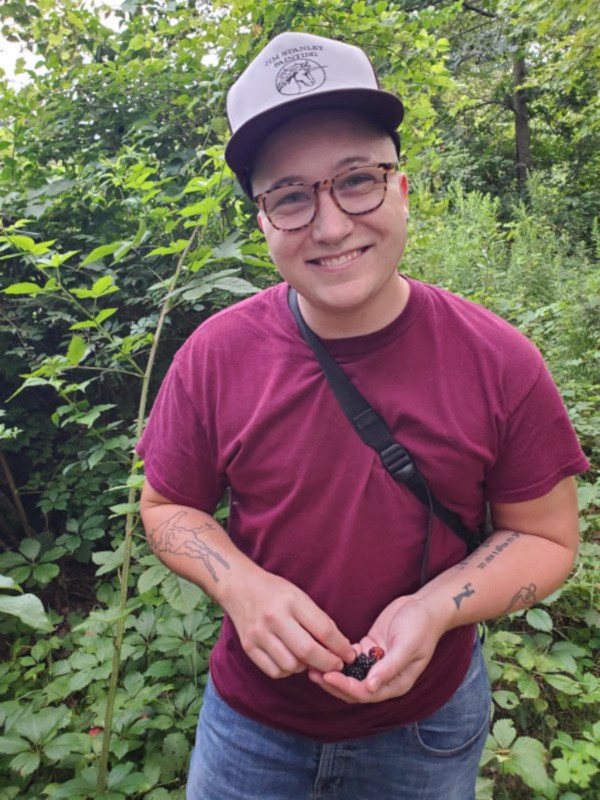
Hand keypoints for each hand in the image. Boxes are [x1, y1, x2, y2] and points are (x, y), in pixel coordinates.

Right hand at [222, 564, 354, 679]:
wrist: (239, 586)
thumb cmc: (275, 591)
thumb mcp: (299, 595)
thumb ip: (317, 619)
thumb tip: (338, 647)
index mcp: (291, 601)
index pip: (323, 629)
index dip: (340, 646)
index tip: (349, 654)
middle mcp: (274, 618)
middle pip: (308, 651)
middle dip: (328, 663)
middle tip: (337, 664)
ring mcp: (259, 634)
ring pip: (291, 665)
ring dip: (305, 667)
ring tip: (309, 659)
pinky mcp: (249, 647)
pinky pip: (275, 671)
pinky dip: (287, 671)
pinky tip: (291, 660)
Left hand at [308, 594, 447, 702]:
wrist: (425, 607)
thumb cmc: (421, 626)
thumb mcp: (408, 646)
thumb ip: (390, 667)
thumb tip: (370, 687)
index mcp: (397, 683)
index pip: (366, 693)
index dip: (345, 687)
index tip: (328, 677)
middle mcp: (385, 677)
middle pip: (354, 688)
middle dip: (334, 684)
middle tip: (313, 673)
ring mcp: (376, 663)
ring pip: (350, 675)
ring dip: (333, 673)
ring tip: (312, 665)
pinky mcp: (370, 649)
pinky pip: (350, 659)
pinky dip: (337, 658)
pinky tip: (323, 651)